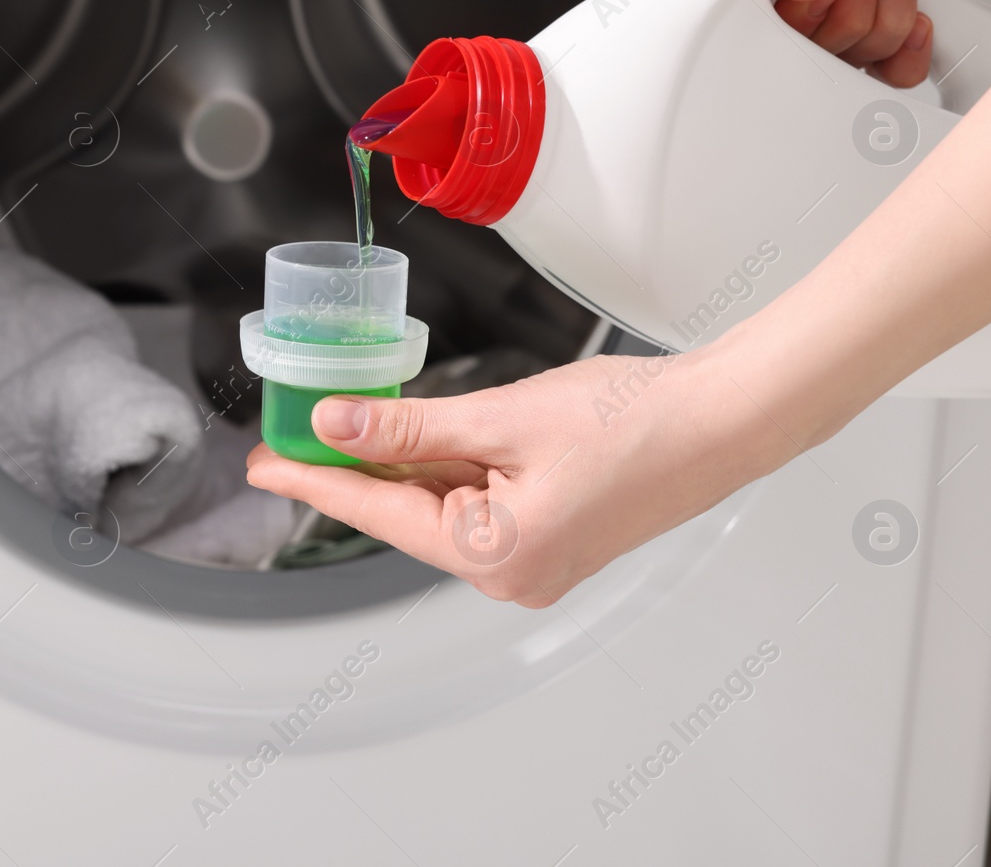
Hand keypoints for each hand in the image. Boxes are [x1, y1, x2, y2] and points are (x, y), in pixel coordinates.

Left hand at [245, 351, 792, 605]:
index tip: (266, 465)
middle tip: (293, 435)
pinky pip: (476, 504)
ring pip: (440, 506)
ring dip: (399, 464)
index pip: (380, 513)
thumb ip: (412, 426)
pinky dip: (443, 468)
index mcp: (499, 556)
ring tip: (348, 422)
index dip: (316, 482)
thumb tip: (337, 423)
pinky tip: (415, 435)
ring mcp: (534, 560)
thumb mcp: (503, 417)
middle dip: (353, 469)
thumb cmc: (636, 421)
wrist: (724, 419)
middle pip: (407, 515)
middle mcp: (512, 574)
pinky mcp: (551, 536)